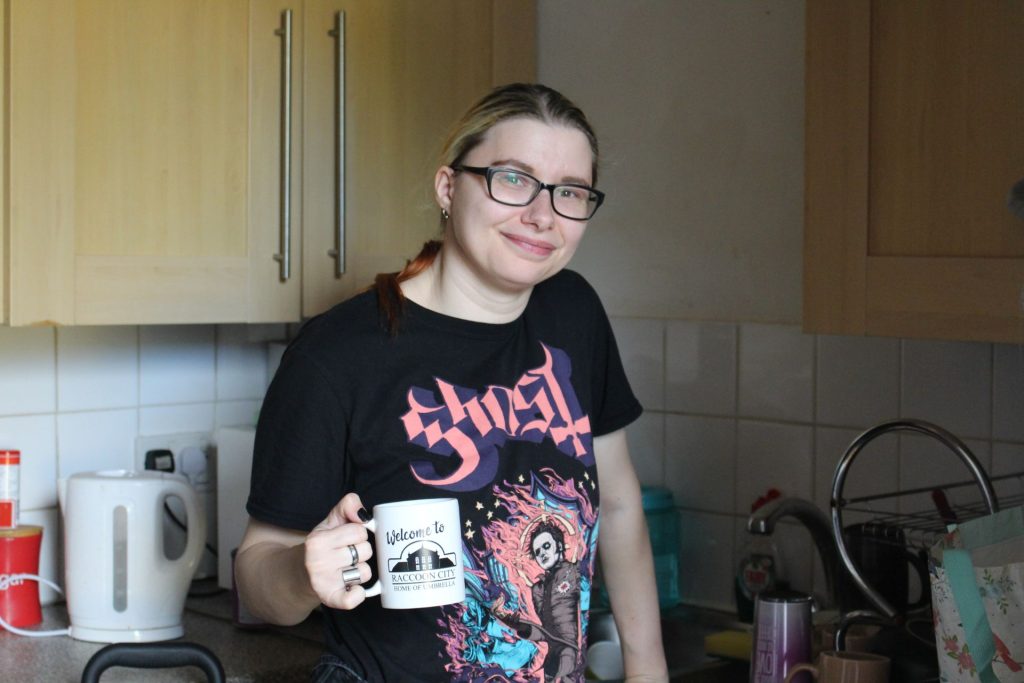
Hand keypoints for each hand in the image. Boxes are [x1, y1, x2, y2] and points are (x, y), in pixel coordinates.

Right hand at [304, 492, 373, 610]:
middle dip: (360, 551)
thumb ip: (348, 505)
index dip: (358, 534)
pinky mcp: (329, 599)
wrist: (302, 574)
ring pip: (365, 572)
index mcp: (318, 540)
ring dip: (360, 570)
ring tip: (345, 569)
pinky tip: (353, 587)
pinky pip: (353, 599)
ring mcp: (323, 582)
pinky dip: (358, 594)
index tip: (347, 539)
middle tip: (346, 554)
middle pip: (365, 551)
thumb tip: (363, 514)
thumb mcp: (331, 521)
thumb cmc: (323, 546)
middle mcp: (317, 562)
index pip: (360, 531)